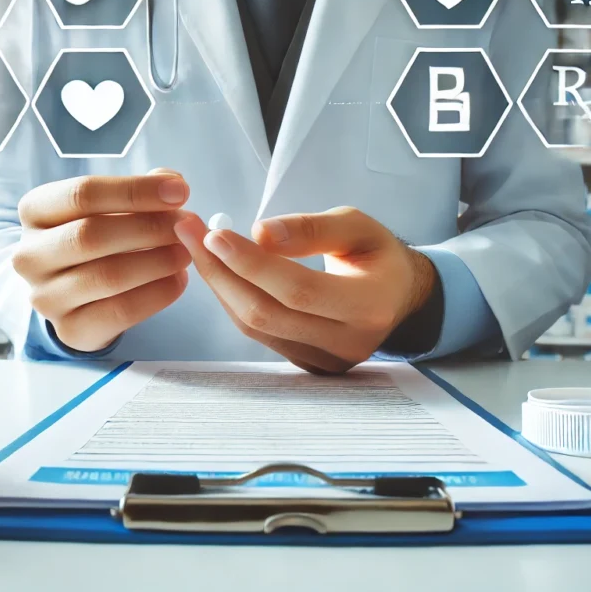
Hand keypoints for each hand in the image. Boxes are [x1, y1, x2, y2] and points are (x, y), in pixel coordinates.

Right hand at [14, 171, 192, 351]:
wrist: (74, 296)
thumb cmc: (95, 239)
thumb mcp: (107, 207)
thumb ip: (139, 191)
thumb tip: (172, 184)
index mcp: (35, 211)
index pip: (82, 194)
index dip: (135, 190)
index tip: (180, 191)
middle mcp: (29, 254)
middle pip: (91, 234)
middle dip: (149, 227)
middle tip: (186, 225)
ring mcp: (45, 296)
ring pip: (107, 276)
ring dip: (157, 261)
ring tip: (185, 252)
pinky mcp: (69, 329)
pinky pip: (120, 312)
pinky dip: (158, 294)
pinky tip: (178, 280)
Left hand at [173, 207, 435, 373]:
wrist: (401, 298)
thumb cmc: (378, 255)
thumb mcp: (359, 226)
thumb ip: (312, 228)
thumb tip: (259, 233)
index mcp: (369, 304)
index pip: (298, 289)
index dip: (251, 263)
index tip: (214, 233)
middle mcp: (347, 342)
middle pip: (267, 313)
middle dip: (221, 272)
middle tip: (190, 233)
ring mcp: (325, 362)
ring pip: (257, 327)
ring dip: (220, 286)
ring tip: (197, 247)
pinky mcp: (307, 366)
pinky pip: (260, 334)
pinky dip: (234, 301)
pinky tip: (221, 272)